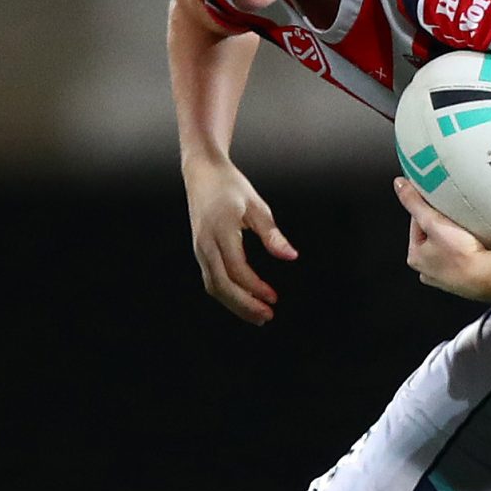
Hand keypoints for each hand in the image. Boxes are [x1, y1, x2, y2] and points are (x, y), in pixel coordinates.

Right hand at [185, 160, 296, 324]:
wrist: (202, 173)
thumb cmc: (232, 187)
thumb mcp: (257, 206)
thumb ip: (272, 234)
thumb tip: (291, 256)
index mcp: (220, 230)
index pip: (236, 268)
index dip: (255, 287)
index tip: (274, 298)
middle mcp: (205, 243)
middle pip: (221, 285)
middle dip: (244, 305)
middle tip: (267, 316)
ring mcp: (199, 248)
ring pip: (213, 286)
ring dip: (235, 304)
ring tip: (258, 316)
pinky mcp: (199, 251)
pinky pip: (210, 279)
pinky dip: (227, 294)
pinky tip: (244, 300)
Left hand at [396, 178, 490, 300]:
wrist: (488, 277)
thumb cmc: (461, 257)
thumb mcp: (433, 222)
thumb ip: (414, 202)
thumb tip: (400, 186)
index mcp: (415, 257)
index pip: (416, 224)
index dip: (428, 210)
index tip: (439, 202)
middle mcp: (428, 271)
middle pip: (434, 237)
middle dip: (444, 226)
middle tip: (456, 217)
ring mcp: (447, 278)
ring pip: (449, 248)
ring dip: (458, 239)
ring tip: (468, 230)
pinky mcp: (465, 280)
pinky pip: (465, 259)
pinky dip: (469, 251)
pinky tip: (477, 245)